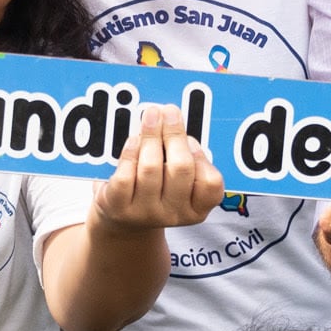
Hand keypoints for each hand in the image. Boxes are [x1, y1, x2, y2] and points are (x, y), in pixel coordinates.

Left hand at [92, 106, 224, 231]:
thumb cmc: (155, 188)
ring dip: (151, 136)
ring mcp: (146, 213)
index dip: (201, 156)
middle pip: (181, 168)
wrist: (121, 219)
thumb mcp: (177, 179)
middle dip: (174, 134)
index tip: (190, 138)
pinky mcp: (120, 208)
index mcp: (196, 209)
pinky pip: (126, 175)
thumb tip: (174, 118)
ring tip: (150, 116)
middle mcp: (174, 214)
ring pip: (151, 168)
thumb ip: (184, 154)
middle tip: (169, 111)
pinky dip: (130, 152)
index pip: (211, 183)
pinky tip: (133, 140)